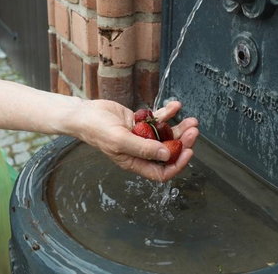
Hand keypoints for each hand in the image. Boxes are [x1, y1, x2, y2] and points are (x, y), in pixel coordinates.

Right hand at [75, 100, 198, 181]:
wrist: (85, 113)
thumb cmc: (97, 129)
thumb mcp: (120, 140)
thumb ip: (143, 148)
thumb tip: (166, 155)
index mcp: (135, 162)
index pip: (161, 171)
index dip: (177, 164)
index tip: (188, 151)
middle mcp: (141, 151)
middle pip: (168, 152)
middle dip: (183, 142)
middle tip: (193, 131)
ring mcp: (141, 136)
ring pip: (166, 135)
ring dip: (180, 128)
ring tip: (192, 120)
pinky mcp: (140, 122)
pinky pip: (158, 119)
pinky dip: (168, 113)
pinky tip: (176, 106)